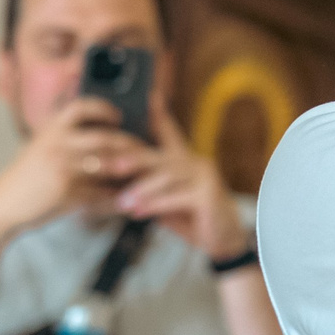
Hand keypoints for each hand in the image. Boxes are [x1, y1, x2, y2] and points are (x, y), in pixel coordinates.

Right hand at [0, 96, 150, 234]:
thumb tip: (101, 138)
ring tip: (141, 174)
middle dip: (129, 144)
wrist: (1, 207)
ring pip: (107, 165)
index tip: (119, 116)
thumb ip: (64, 142)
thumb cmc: (24, 180)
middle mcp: (56, 145)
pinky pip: (99, 192)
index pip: (80, 107)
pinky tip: (124, 200)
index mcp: (50, 131)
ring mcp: (61, 168)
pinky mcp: (66, 191)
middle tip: (143, 151)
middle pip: (104, 137)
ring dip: (128, 170)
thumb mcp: (38, 152)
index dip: (104, 108)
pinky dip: (114, 197)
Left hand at [110, 100, 249, 258]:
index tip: (147, 95)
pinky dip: (155, 204)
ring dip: (142, 189)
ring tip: (122, 201)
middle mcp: (196, 163)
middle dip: (134, 158)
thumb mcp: (166, 199)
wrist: (223, 239)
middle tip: (110, 166)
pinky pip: (177, 197)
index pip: (169, 131)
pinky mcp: (209, 194)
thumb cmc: (192, 218)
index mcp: (185, 160)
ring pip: (167, 177)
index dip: (158, 113)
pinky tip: (139, 211)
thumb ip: (147, 187)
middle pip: (161, 156)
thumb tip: (116, 180)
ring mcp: (205, 177)